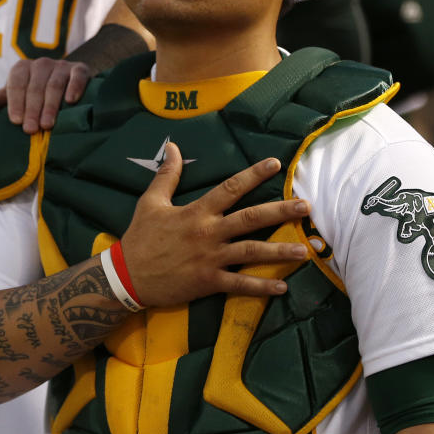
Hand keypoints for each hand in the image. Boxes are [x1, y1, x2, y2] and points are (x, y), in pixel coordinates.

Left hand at [0, 57, 92, 132]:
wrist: (66, 83)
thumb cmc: (34, 94)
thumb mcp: (14, 97)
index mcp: (22, 68)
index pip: (16, 84)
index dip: (16, 102)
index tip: (16, 121)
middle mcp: (41, 64)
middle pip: (35, 87)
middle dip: (32, 110)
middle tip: (31, 130)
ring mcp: (61, 65)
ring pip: (54, 85)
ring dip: (50, 106)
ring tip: (48, 125)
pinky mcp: (80, 69)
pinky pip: (77, 76)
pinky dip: (74, 87)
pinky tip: (71, 101)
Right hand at [120, 142, 311, 306]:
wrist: (128, 276)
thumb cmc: (140, 238)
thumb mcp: (151, 202)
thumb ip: (167, 175)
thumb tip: (173, 146)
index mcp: (197, 212)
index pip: (230, 188)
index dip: (254, 175)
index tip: (275, 164)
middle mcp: (209, 233)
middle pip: (251, 218)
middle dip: (280, 212)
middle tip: (306, 207)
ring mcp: (211, 259)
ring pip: (252, 252)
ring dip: (279, 252)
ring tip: (304, 250)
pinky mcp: (209, 282)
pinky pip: (240, 284)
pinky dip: (261, 286)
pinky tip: (282, 286)